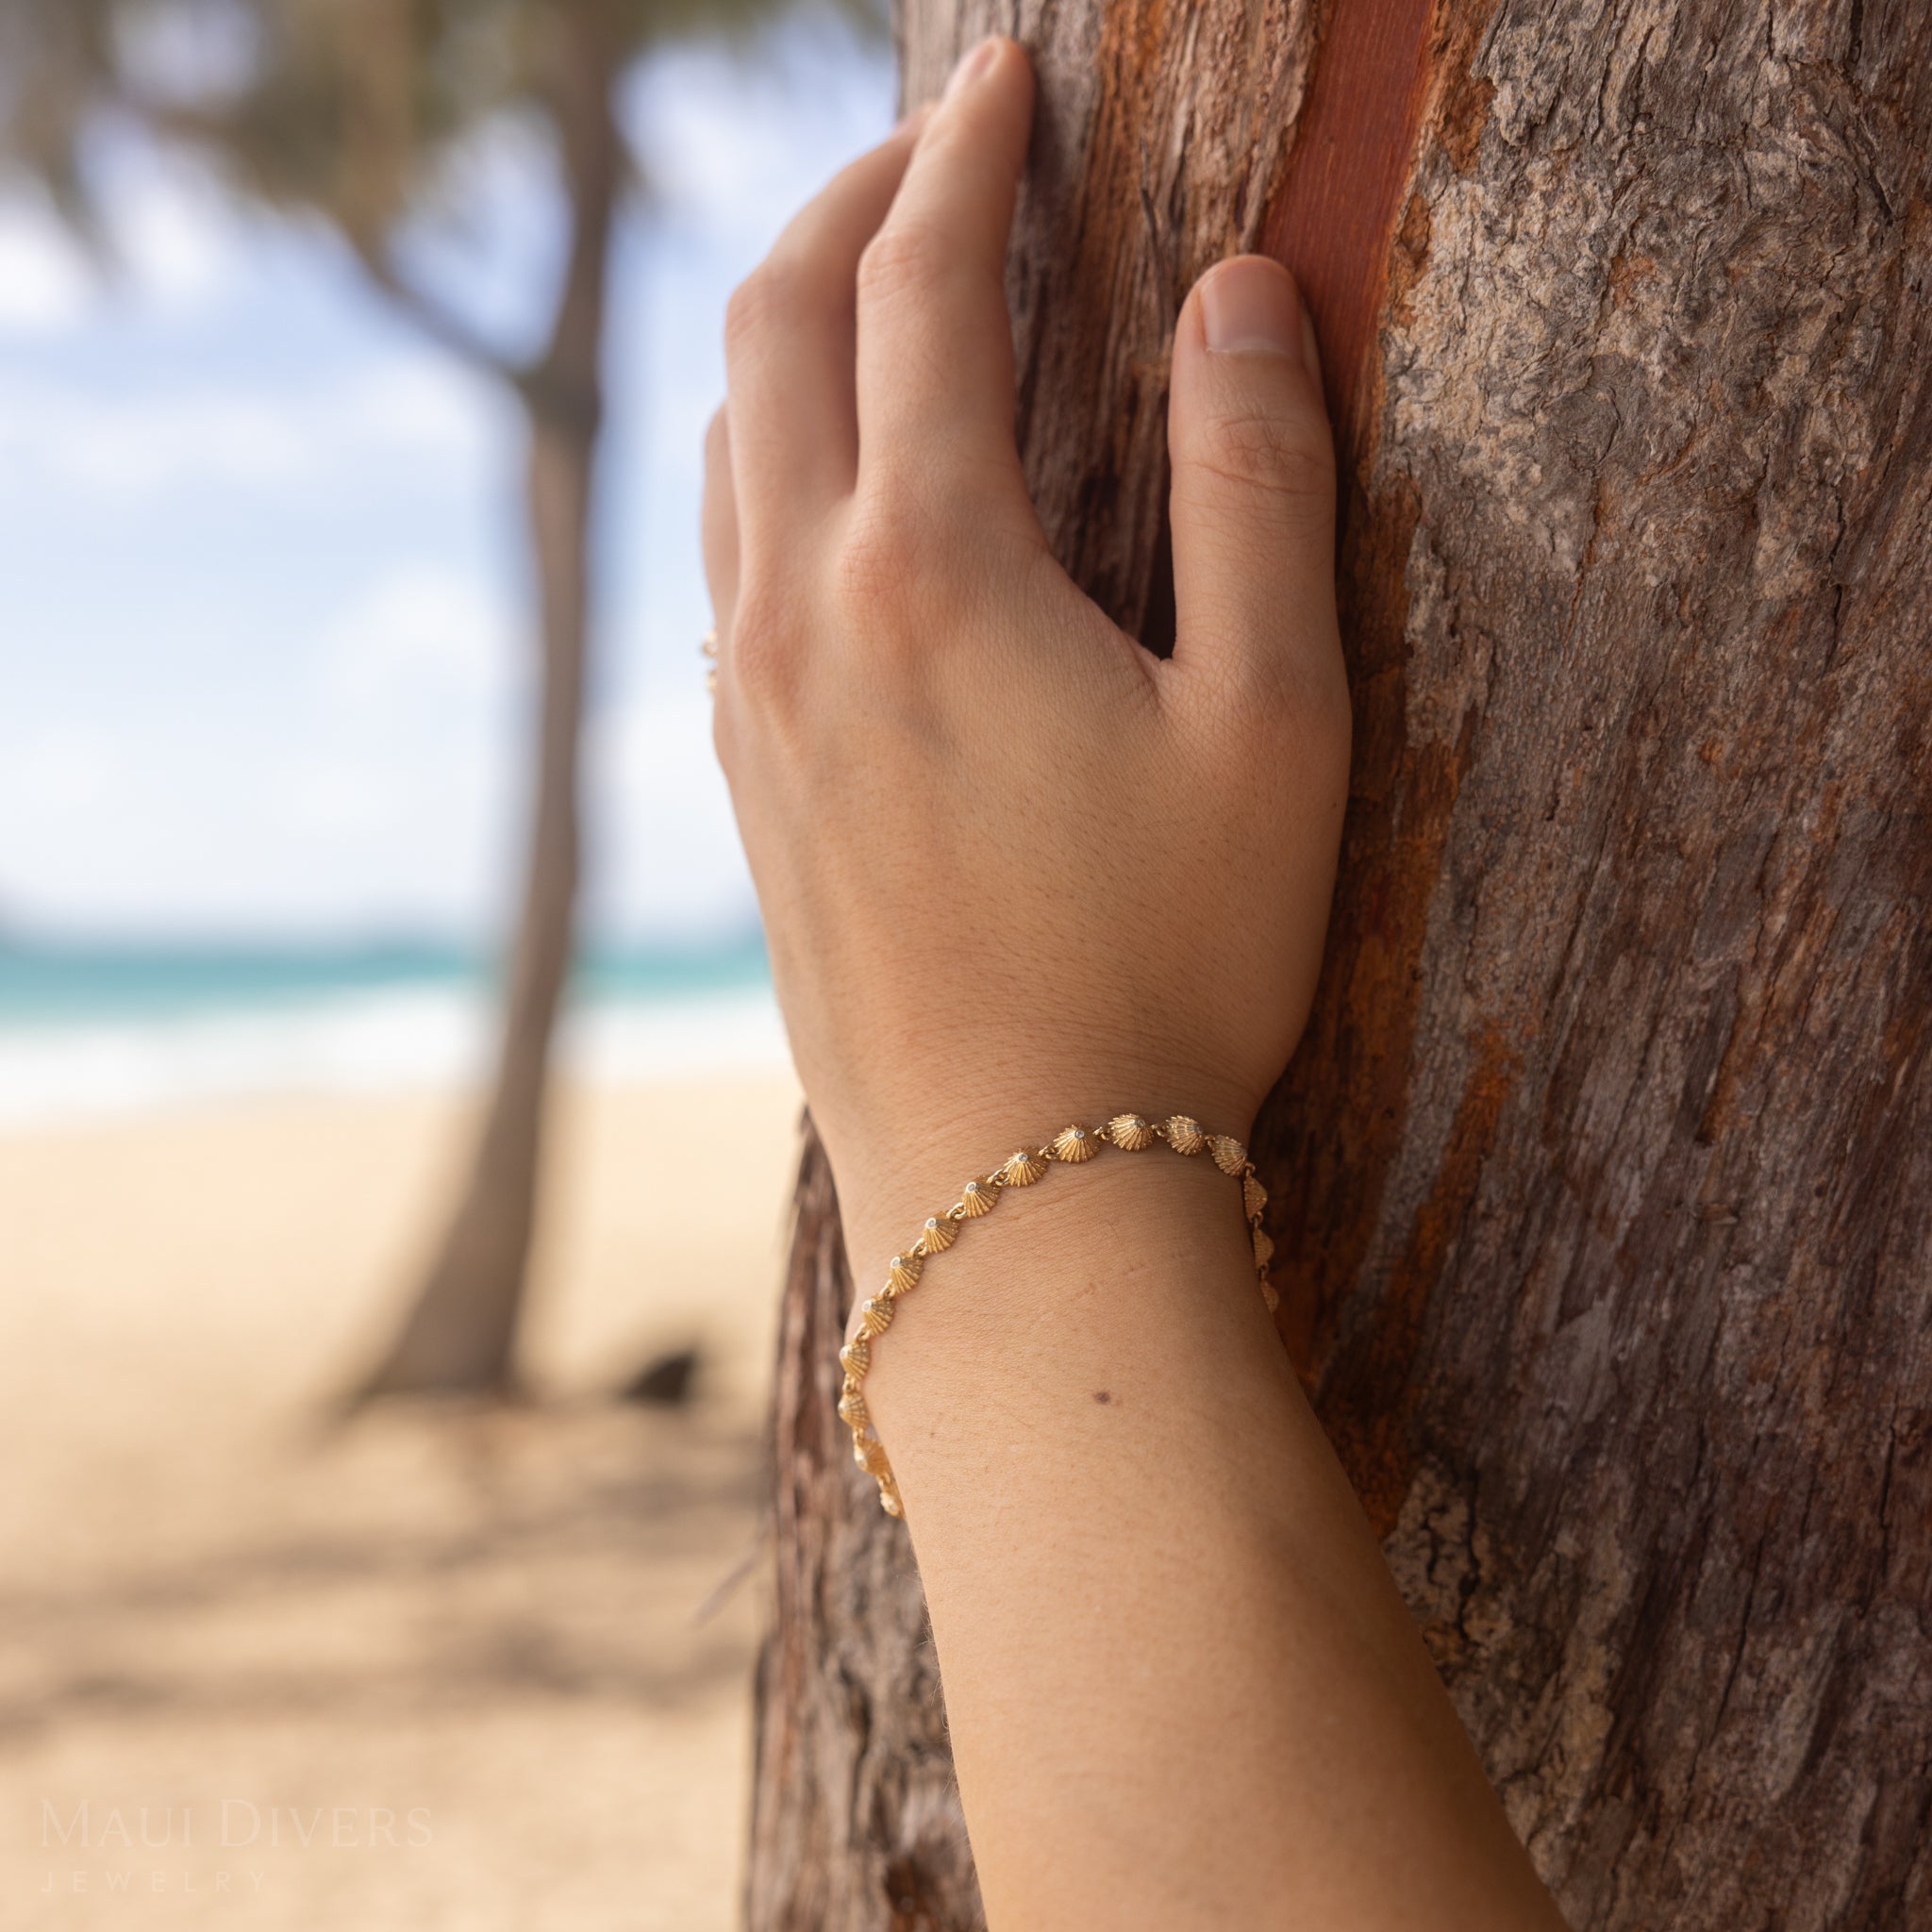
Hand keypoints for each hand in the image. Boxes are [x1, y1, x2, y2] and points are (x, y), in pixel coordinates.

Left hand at [703, 37, 1347, 1275]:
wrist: (1019, 1187)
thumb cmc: (1170, 966)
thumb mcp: (1274, 723)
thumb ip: (1260, 485)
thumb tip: (1234, 294)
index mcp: (931, 565)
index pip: (922, 281)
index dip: (968, 153)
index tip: (1008, 79)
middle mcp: (801, 608)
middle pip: (775, 324)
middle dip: (850, 202)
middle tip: (936, 151)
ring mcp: (750, 701)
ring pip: (725, 442)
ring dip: (790, 330)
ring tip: (875, 297)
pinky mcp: (743, 785)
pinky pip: (721, 562)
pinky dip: (766, 461)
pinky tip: (833, 494)